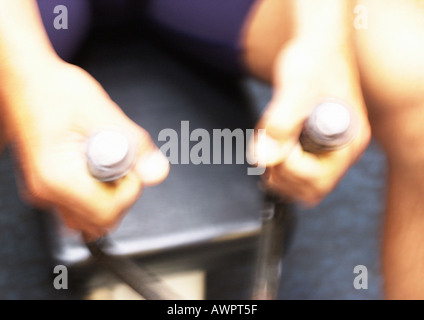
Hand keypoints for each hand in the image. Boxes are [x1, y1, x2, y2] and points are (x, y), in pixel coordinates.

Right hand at [5, 60, 168, 238]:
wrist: (28, 81)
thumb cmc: (55, 90)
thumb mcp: (102, 112)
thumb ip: (133, 145)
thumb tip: (156, 172)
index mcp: (58, 177)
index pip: (108, 212)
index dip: (130, 188)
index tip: (129, 163)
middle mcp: (48, 192)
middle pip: (102, 220)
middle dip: (122, 192)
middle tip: (119, 158)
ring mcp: (47, 193)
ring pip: (92, 217)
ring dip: (110, 193)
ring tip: (106, 159)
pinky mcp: (52, 187)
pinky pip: (83, 205)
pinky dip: (99, 189)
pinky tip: (96, 164)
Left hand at [249, 40, 370, 205]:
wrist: (315, 47)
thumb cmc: (314, 60)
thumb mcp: (295, 87)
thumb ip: (280, 122)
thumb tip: (264, 157)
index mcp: (348, 140)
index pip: (319, 179)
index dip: (290, 165)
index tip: (277, 140)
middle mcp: (340, 151)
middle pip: (310, 190)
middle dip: (282, 173)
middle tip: (268, 146)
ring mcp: (326, 151)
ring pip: (299, 186)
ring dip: (276, 170)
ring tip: (268, 140)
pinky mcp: (311, 147)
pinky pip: (292, 172)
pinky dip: (274, 163)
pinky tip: (269, 140)